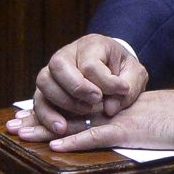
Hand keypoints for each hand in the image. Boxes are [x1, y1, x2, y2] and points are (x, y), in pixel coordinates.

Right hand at [7, 34, 147, 140]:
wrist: (112, 69)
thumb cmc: (123, 70)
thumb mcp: (135, 74)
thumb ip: (130, 87)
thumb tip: (109, 109)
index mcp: (92, 45)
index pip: (90, 63)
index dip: (106, 81)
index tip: (121, 90)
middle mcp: (67, 54)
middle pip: (59, 65)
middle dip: (77, 87)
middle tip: (96, 101)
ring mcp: (52, 70)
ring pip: (44, 82)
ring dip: (62, 101)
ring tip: (85, 113)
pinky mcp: (45, 89)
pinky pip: (38, 101)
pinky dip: (46, 116)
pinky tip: (61, 128)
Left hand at [29, 88, 173, 153]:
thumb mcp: (147, 120)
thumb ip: (127, 125)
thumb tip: (115, 135)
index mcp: (112, 107)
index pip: (75, 108)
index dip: (50, 113)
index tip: (27, 119)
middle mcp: (110, 109)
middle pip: (67, 113)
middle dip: (38, 120)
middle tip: (11, 125)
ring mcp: (117, 119)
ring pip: (75, 122)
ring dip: (46, 130)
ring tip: (20, 134)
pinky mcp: (127, 131)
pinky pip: (97, 136)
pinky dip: (75, 140)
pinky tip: (56, 145)